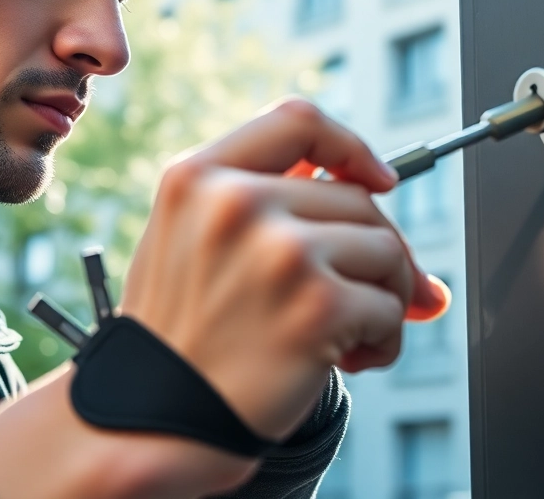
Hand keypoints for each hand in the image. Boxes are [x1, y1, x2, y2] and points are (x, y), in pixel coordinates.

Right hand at [120, 98, 448, 445]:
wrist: (151, 423)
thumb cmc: (178, 341)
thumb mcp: (190, 242)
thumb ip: (266, 205)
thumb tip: (382, 194)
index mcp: (197, 177)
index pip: (297, 120)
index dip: (350, 144)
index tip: (378, 178)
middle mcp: (237, 203)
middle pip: (357, 197)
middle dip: (378, 250)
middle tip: (369, 296)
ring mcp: (280, 252)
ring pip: (386, 249)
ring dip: (385, 297)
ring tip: (348, 335)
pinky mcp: (318, 305)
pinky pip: (391, 308)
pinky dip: (384, 339)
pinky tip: (348, 360)